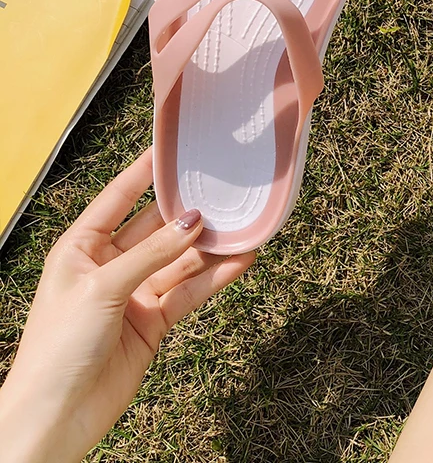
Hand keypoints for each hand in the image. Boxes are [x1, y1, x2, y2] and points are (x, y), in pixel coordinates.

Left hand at [0, 148, 255, 461]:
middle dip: (189, 212)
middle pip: (157, 228)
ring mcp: (134, 292)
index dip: (145, 172)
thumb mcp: (102, 288)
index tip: (173, 147)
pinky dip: (214, 277)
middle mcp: (110, 264)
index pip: (119, 197)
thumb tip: (193, 220)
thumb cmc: (58, 347)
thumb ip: (152, 253)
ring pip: (180, 260)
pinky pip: (189, 291)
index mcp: (82, 246)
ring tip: (244, 227)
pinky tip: (239, 262)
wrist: (56, 418)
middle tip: (224, 190)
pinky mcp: (153, 320)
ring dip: (210, 247)